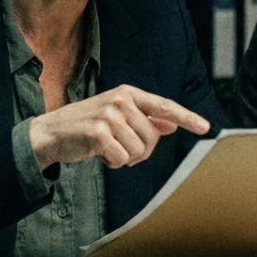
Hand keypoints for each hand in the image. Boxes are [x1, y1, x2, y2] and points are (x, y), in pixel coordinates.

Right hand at [28, 85, 209, 169]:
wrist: (50, 134)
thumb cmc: (86, 126)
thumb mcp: (117, 117)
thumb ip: (145, 119)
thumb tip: (172, 124)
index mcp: (128, 93)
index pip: (164, 106)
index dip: (187, 117)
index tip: (205, 127)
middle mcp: (120, 100)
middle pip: (153, 137)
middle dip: (140, 151)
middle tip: (120, 147)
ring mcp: (109, 115)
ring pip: (139, 151)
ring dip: (125, 157)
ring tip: (106, 147)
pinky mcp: (99, 133)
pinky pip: (123, 159)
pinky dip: (113, 163)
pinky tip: (98, 153)